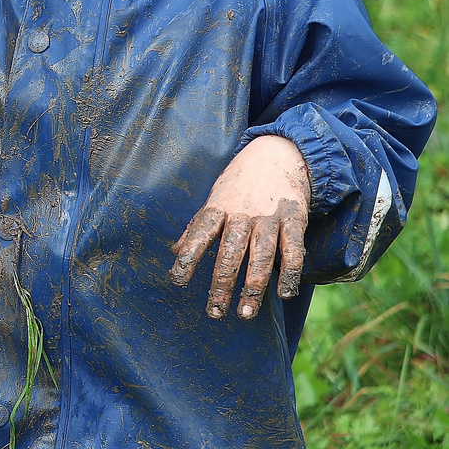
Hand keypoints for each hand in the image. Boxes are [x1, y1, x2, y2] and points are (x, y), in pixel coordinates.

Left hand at [169, 135, 310, 319]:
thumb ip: (197, 227)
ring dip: (253, 287)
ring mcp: (269, 217)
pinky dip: (290, 273)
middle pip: (230, 252)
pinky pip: (293, 251)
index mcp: (218, 207)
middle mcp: (242, 213)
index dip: (188, 257)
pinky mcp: (294, 220)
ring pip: (261, 256)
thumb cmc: (238, 185)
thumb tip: (175, 251)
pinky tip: (284, 294)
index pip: (199, 233)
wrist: (278, 156)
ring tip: (245, 313)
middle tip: (214, 313)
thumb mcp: (214, 199)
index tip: (177, 281)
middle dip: (221, 284)